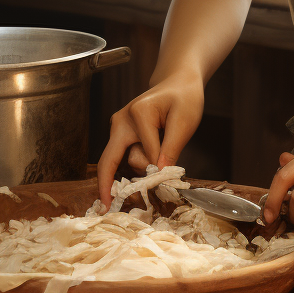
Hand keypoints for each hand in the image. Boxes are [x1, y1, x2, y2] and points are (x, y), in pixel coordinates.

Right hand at [96, 70, 203, 205]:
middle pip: (110, 161)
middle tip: (108, 209)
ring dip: (139, 169)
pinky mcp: (119, 134)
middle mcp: (121, 120)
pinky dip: (130, 169)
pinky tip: (132, 183)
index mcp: (139, 113)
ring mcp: (117, 127)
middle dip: (109, 186)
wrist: (178, 83)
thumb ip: (171, 148)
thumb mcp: (185, 121)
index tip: (170, 180)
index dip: (160, 169)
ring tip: (159, 160)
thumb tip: (158, 175)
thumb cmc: (184, 98)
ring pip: (122, 161)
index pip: (148, 153)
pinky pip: (121, 158)